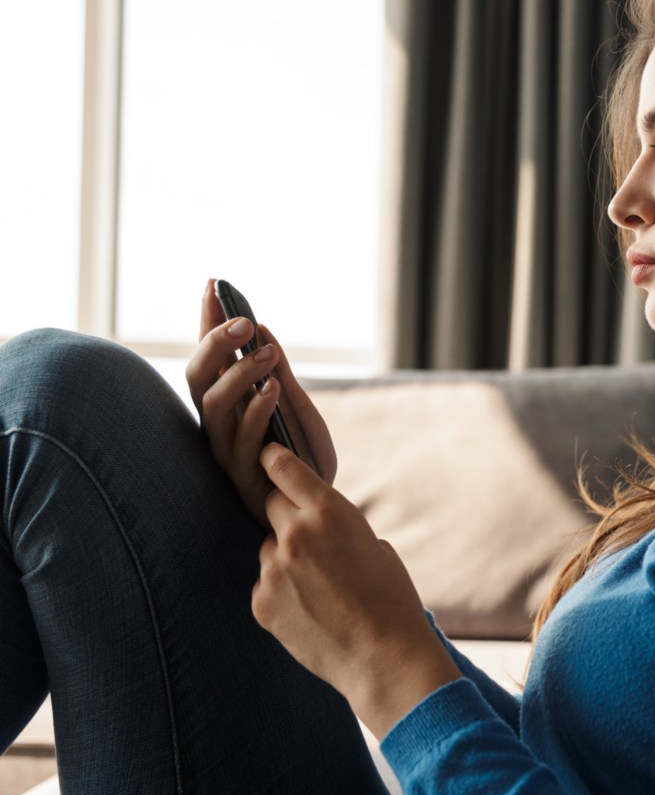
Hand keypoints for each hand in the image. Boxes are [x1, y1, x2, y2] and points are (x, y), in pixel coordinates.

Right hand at [186, 279, 336, 526]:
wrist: (318, 511)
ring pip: (213, 407)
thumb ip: (278, 372)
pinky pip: (242, 440)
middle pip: (197, 377)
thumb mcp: (296, 406)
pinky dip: (256, 410)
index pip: (209, 355)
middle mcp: (216, 425)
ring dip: (239, 374)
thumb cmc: (303, 458)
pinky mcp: (242, 476)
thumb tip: (263, 329)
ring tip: (267, 352)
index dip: (206, 321)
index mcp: (226, 403)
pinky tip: (273, 389)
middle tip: (245, 320)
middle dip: (215, 343)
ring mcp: (225, 451)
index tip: (212, 283)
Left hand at [252, 443, 460, 738]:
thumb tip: (314, 527)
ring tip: (321, 588)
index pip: (284, 468)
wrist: (383, 656)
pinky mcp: (262, 603)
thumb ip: (337, 528)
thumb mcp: (374, 545)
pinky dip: (281, 591)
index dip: (274, 459)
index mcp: (329, 511)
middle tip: (310, 538)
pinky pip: (266, 584)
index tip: (266, 455)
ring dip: (286, 558)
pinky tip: (311, 609)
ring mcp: (274, 570)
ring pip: (269, 549)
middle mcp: (295, 534)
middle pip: (271, 505)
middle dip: (287, 515)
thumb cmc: (391, 597)